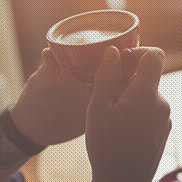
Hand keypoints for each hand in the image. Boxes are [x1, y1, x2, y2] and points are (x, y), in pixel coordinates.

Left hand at [9, 47, 147, 146]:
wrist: (33, 132)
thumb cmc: (32, 104)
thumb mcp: (38, 86)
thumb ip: (45, 71)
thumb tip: (48, 51)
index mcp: (79, 66)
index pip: (102, 53)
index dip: (118, 49)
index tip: (131, 49)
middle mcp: (92, 77)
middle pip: (118, 66)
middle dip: (133, 64)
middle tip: (147, 66)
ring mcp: (98, 93)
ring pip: (122, 84)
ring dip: (135, 83)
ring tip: (149, 85)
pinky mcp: (102, 110)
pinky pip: (119, 104)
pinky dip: (131, 102)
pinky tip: (142, 104)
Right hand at [85, 46, 170, 181]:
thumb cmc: (106, 145)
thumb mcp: (98, 107)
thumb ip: (107, 75)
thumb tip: (114, 51)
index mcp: (146, 93)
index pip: (155, 56)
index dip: (139, 51)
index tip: (122, 61)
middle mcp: (162, 103)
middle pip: (147, 78)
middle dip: (128, 82)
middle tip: (106, 97)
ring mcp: (165, 119)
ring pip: (147, 97)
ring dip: (131, 100)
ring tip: (111, 119)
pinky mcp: (164, 131)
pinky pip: (151, 113)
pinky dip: (137, 114)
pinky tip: (122, 131)